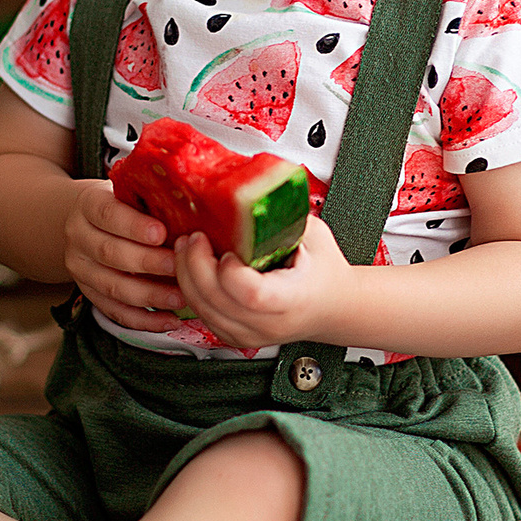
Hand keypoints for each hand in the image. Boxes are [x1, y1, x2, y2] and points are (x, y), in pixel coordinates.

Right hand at [63, 180, 184, 332]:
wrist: (89, 222)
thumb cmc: (124, 205)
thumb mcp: (131, 193)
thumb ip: (152, 203)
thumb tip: (194, 216)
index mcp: (88, 205)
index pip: (107, 214)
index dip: (133, 226)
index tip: (162, 233)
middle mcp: (78, 237)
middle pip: (109, 253)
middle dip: (146, 262)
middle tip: (178, 266)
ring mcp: (80, 269)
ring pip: (112, 287)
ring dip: (149, 295)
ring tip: (180, 297)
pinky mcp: (89, 294)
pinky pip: (115, 312)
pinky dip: (144, 321)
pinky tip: (169, 320)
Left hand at [172, 214, 352, 352]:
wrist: (334, 307)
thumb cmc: (325, 272)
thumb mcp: (315, 236)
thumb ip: (286, 215)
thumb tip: (258, 184)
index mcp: (292, 299)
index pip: (250, 294)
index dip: (230, 271)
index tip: (228, 250)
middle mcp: (269, 324)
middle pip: (216, 301)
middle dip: (195, 265)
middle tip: (193, 238)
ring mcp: (250, 335)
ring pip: (202, 310)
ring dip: (186, 276)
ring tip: (186, 248)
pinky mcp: (236, 336)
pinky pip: (202, 315)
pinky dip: (191, 291)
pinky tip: (193, 268)